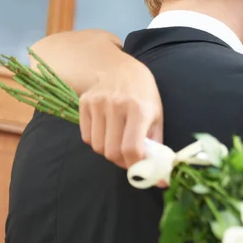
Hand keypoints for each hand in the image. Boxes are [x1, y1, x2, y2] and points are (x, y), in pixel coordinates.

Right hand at [79, 54, 162, 168]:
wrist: (121, 68)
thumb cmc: (144, 94)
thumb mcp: (157, 115)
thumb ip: (156, 144)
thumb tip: (158, 175)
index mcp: (139, 110)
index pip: (131, 148)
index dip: (134, 165)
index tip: (139, 168)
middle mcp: (117, 106)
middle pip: (111, 151)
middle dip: (121, 161)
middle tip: (128, 158)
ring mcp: (98, 104)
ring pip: (97, 146)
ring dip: (108, 152)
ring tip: (118, 143)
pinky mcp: (84, 103)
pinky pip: (86, 136)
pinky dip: (96, 141)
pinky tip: (107, 132)